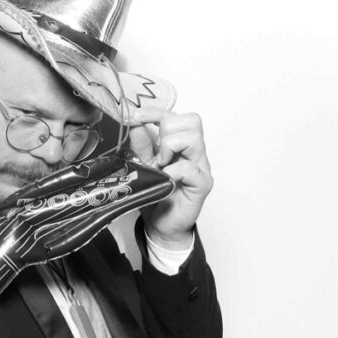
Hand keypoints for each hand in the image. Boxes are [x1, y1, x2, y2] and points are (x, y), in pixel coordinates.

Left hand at [126, 106, 213, 248]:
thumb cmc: (156, 196)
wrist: (162, 226)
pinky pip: (188, 168)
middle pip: (191, 121)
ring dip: (169, 149)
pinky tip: (164, 181)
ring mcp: (201, 168)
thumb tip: (135, 123)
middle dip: (166, 131)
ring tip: (161, 167)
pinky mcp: (202, 185)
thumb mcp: (143, 166)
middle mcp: (195, 154)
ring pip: (192, 139)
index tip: (136, 117)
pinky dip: (172, 172)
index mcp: (182, 146)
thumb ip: (141, 146)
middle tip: (156, 154)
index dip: (157, 112)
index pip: (178, 116)